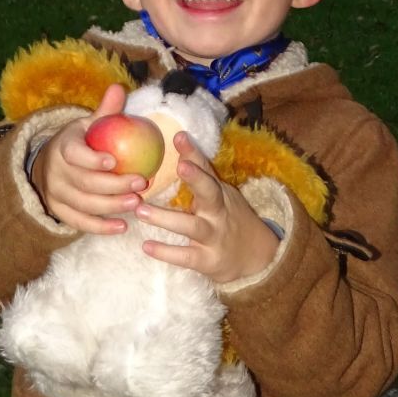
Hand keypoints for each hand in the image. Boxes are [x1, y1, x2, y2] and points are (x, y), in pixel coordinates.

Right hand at [31, 84, 148, 234]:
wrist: (49, 165)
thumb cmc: (80, 143)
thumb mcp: (87, 126)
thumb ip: (105, 112)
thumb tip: (119, 88)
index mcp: (63, 146)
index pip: (74, 153)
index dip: (91, 159)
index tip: (113, 161)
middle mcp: (56, 172)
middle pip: (84, 182)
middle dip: (114, 185)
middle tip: (141, 184)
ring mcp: (56, 194)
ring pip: (84, 204)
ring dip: (111, 206)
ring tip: (137, 203)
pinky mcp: (60, 212)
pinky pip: (80, 222)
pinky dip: (100, 227)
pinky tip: (122, 226)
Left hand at [135, 131, 279, 282]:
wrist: (257, 258)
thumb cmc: (229, 218)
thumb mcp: (219, 194)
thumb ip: (199, 170)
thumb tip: (179, 136)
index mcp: (218, 193)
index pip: (206, 169)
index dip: (193, 153)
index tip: (179, 137)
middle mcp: (218, 212)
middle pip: (209, 192)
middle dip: (196, 178)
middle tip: (178, 166)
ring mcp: (213, 237)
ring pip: (191, 226)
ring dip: (166, 218)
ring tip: (140, 211)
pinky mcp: (207, 260)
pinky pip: (186, 256)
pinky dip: (167, 252)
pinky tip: (146, 246)